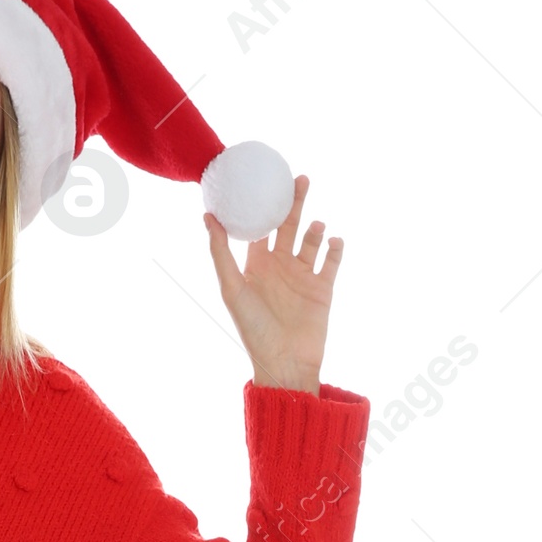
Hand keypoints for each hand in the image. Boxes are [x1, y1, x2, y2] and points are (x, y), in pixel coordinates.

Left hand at [203, 175, 342, 393]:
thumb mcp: (232, 288)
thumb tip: (207, 217)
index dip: (261, 206)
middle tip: (299, 179)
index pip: (259, 228)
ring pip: (312, 241)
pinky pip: (332, 261)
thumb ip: (220, 253)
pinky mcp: (323, 289)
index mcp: (256, 266)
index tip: (263, 180)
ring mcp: (303, 276)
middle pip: (288, 226)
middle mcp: (279, 267)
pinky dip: (335, 248)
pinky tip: (333, 241)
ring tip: (316, 226)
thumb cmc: (253, 330)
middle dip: (294, 202)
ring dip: (315, 229)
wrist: (285, 362)